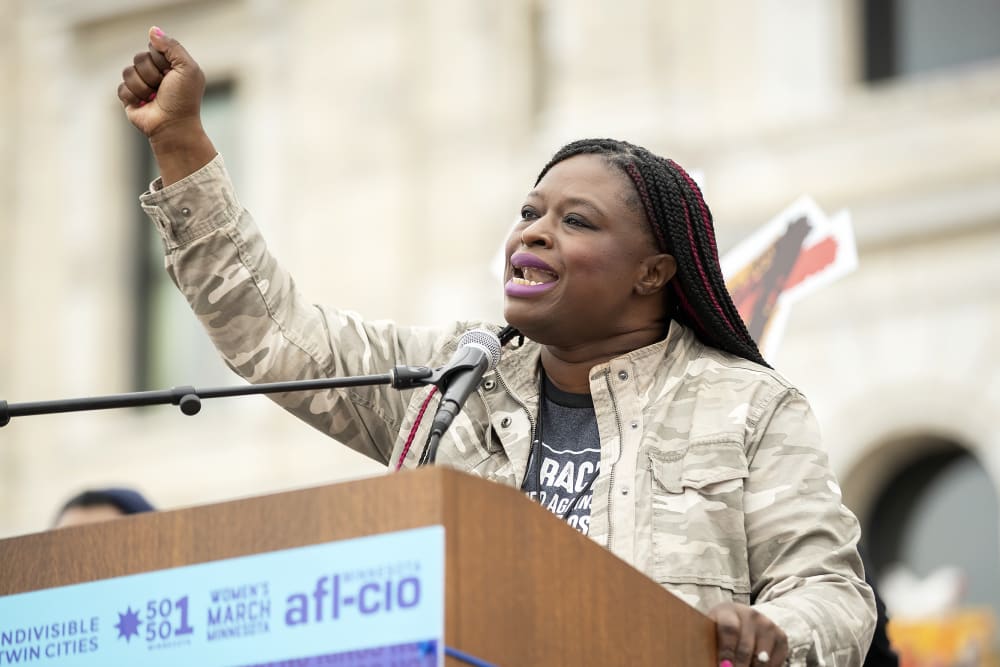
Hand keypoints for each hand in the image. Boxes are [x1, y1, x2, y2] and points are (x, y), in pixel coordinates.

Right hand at [117, 27, 214, 185]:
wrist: (173, 127)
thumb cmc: (184, 100)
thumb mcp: (187, 69)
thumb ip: (172, 46)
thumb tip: (153, 31)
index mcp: (170, 64)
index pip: (154, 47)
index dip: (161, 60)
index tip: (172, 73)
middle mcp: (155, 73)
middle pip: (139, 58)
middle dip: (152, 74)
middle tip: (163, 88)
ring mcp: (142, 85)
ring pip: (128, 72)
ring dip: (143, 87)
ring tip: (154, 98)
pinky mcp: (130, 98)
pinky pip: (122, 88)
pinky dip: (134, 97)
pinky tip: (144, 105)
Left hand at [708, 602, 787, 666]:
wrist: (742, 618)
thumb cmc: (720, 630)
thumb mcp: (712, 631)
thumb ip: (710, 644)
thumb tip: (713, 662)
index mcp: (729, 611)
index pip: (729, 629)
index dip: (726, 651)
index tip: (723, 666)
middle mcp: (751, 615)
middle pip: (746, 647)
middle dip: (739, 666)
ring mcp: (768, 625)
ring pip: (762, 657)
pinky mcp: (781, 636)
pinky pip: (775, 661)